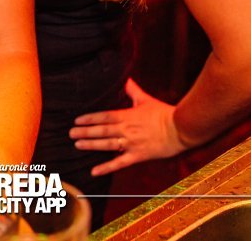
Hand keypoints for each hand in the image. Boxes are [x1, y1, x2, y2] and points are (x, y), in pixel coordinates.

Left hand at [69, 79, 188, 176]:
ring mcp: (131, 143)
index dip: (90, 118)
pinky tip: (94, 171)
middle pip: (102, 130)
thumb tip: (126, 80)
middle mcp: (126, 129)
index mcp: (127, 116)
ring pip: (107, 145)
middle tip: (70, 133)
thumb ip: (134, 91)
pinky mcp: (138, 156)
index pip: (104, 116)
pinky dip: (106, 167)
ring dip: (91, 145)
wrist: (180, 128)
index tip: (77, 120)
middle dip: (85, 131)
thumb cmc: (164, 113)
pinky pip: (119, 163)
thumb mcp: (146, 100)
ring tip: (77, 145)